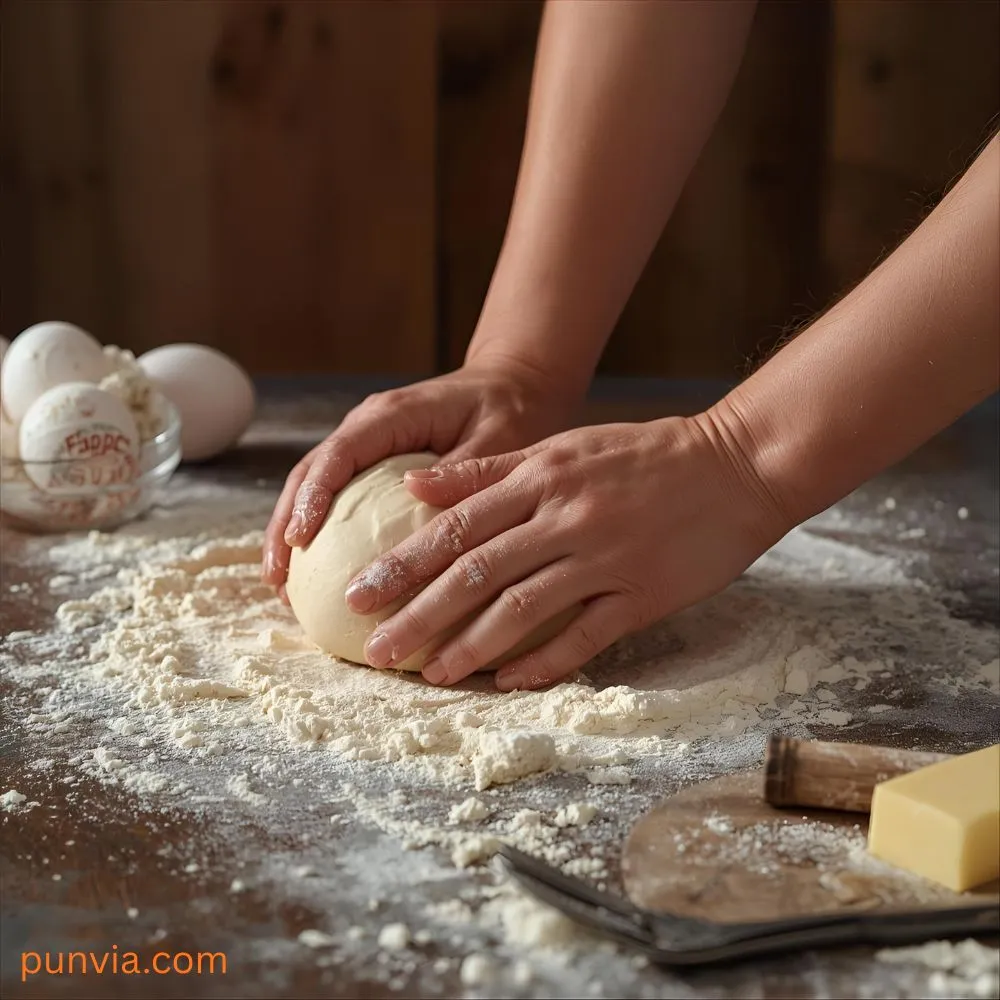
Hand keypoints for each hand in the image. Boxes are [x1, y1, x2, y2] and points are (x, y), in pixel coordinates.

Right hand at [261, 358, 578, 596]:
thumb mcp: (496, 438)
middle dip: (285, 523)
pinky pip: (336, 497)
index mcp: (392, 414)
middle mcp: (369, 426)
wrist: (512, 386)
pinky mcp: (372, 465)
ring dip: (291, 533)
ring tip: (280, 587)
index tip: (298, 539)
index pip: (338, 454)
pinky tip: (314, 578)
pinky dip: (319, 534)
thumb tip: (418, 504)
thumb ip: (461, 470)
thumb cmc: (508, 408)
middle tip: (276, 577)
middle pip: (309, 472)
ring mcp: (366, 445)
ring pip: (313, 487)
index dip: (313, 497)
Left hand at [344, 415, 790, 689]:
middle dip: (419, 615)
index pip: (456, 527)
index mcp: (542, 479)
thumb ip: (489, 469)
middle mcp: (565, 519)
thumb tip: (414, 486)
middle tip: (375, 650)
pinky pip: (585, 637)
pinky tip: (509, 682)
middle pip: (476, 574)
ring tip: (429, 675)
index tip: (359, 594)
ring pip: (524, 610)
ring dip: (471, 647)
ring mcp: (605, 560)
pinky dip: (544, 662)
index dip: (403, 564)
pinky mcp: (643, 596)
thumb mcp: (564, 447)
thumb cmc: (645, 454)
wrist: (737, 464)